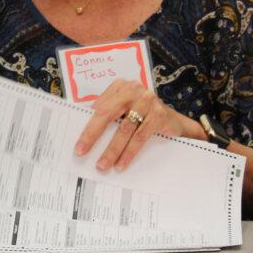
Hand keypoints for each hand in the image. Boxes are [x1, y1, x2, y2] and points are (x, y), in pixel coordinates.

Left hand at [74, 80, 205, 171]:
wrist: (173, 121)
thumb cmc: (142, 116)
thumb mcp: (124, 110)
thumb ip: (107, 115)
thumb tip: (84, 135)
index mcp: (120, 87)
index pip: (99, 107)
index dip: (87, 127)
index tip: (79, 145)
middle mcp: (134, 90)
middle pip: (108, 114)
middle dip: (93, 135)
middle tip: (82, 152)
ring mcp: (148, 100)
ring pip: (125, 129)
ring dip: (112, 150)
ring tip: (103, 165)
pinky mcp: (159, 114)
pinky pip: (140, 136)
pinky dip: (129, 153)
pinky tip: (121, 164)